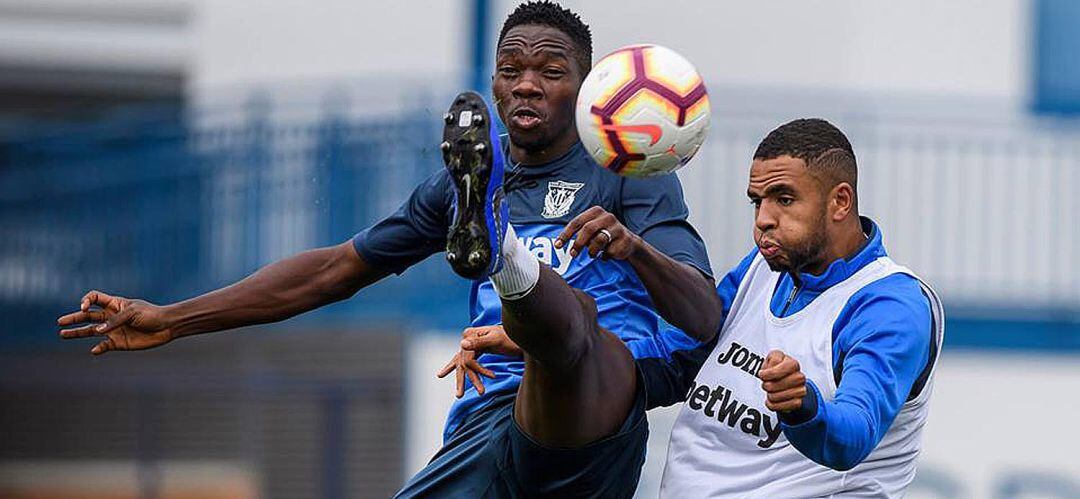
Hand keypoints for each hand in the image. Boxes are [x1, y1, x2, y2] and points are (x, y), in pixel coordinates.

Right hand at [56, 290, 175, 354]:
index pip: (94, 298)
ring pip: (91, 331)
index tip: (85, 307)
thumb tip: (98, 331)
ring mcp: (113, 330)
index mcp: (114, 304)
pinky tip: (94, 350)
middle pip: (88, 316)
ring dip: (77, 333)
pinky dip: (98, 349)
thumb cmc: (151, 314)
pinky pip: (104, 346)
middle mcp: (111, 316)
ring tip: (62, 334)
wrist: (166, 327)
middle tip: (60, 322)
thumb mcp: (133, 313)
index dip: (86, 301)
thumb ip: (115, 321)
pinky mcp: (119, 342)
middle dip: (74, 317)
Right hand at [436, 325, 521, 397]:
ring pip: (463, 365)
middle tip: (459, 396)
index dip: (478, 369)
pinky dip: (452, 367)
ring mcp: (470, 344)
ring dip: (461, 381)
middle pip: (463, 363)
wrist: (520, 335)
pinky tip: (441, 374)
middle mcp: (467, 339)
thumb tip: (461, 345)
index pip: (467, 358)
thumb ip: (479, 342)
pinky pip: (463, 361)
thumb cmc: (510, 337)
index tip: (493, 376)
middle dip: (463, 381)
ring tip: (459, 396)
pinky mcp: (475, 350)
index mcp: (470, 334)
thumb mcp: (496, 339)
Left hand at [554, 206, 641, 259]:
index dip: (566, 234)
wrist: (629, 242)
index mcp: (596, 211)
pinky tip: (608, 254)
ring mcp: (618, 227)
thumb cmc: (604, 235)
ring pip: (599, 241)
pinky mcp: (626, 239)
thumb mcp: (591, 229)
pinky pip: (610, 251)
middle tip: (573, 254)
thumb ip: (578, 232)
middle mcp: (608, 217)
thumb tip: (558, 243)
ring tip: (592, 254)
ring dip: (592, 251)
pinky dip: (606, 256)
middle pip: (588, 229)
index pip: (577, 221)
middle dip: (578, 243)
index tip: (558, 245)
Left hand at [757, 350, 807, 411]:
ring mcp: (801, 389)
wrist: (784, 381)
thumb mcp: (771, 360)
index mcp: (792, 364)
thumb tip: (766, 372)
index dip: (768, 373)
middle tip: (765, 385)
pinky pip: (788, 406)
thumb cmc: (776, 368)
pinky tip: (770, 402)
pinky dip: (775, 405)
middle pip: (784, 382)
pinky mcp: (799, 401)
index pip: (780, 369)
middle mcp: (799, 376)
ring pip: (786, 395)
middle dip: (770, 385)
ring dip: (772, 396)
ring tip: (768, 393)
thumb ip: (770, 362)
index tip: (762, 375)